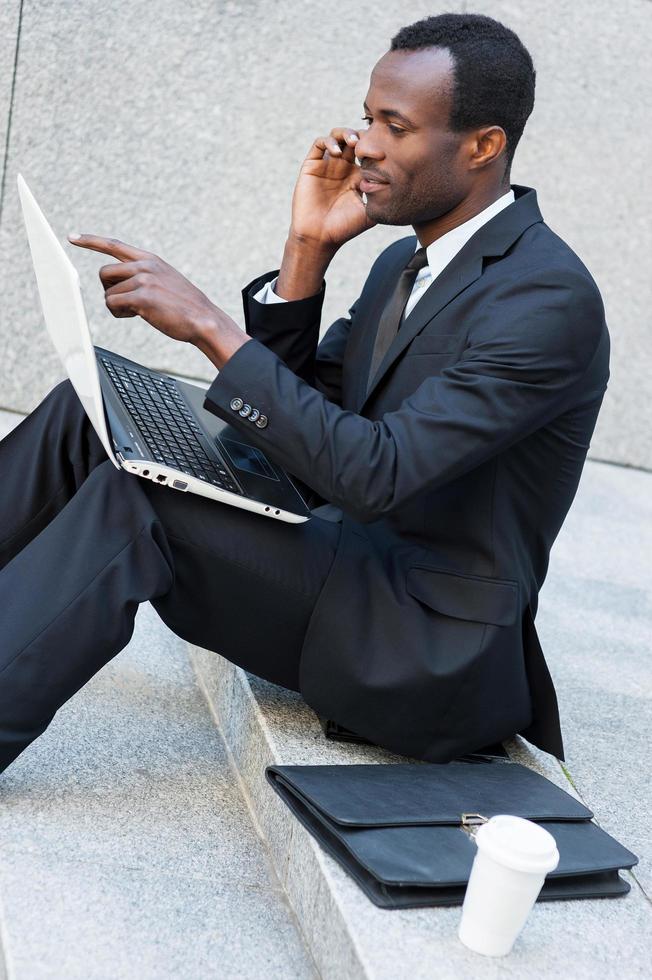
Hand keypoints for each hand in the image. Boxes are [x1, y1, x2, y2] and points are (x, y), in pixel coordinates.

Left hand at [67, 234, 240, 348]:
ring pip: (108, 293)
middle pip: (104, 273)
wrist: (203, 319)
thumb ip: (143, 276)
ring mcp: (143, 280)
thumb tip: (118, 286)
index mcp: (149, 260)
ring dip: (117, 306)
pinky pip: (113, 304)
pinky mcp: (142, 297)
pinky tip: (136, 316)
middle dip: (108, 290)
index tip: (72, 237)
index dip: (91, 241)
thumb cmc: (184, 306)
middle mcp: (144, 266)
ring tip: (137, 311)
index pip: (114, 245)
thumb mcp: (165, 280)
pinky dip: (119, 313)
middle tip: (125, 302)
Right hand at [288, 127, 375, 251]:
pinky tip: (338, 152)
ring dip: (346, 133)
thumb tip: (399, 185)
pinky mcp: (312, 166)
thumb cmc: (344, 228)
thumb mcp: (370, 214)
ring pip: (337, 136)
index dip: (375, 147)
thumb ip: (382, 199)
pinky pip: (319, 143)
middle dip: (362, 136)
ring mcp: (327, 165)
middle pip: (354, 139)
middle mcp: (343, 168)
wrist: (320, 237)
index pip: (368, 152)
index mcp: (357, 177)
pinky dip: (329, 142)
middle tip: (370, 142)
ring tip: (355, 142)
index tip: (384, 151)